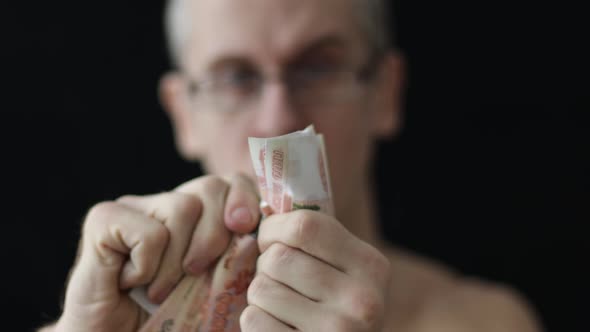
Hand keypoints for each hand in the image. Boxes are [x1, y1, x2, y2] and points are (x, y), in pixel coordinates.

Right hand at [54, 174, 259, 331]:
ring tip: (158, 289)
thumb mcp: (216, 288)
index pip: (232, 181)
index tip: (245, 227)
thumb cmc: (167, 319)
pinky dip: (147, 267)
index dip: (245, 198)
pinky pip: (150, 233)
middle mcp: (165, 202)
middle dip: (216, 235)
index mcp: (197, 214)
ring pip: (184, 207)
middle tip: (195, 273)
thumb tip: (256, 236)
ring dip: (177, 262)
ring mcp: (134, 206)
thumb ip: (238, 259)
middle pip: (211, 186)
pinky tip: (130, 281)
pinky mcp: (104, 218)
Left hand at [242, 210, 391, 330]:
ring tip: (280, 304)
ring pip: (261, 289)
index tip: (268, 239)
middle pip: (277, 258)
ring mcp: (337, 330)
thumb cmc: (337, 305)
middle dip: (265, 265)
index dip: (274, 228)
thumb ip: (316, 239)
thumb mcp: (345, 269)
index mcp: (371, 265)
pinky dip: (255, 321)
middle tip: (277, 279)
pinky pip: (253, 321)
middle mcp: (361, 299)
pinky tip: (278, 326)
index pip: (305, 226)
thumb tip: (264, 206)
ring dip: (259, 295)